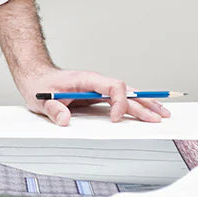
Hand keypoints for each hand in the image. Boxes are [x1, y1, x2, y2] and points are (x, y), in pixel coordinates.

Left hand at [16, 68, 169, 125]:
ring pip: (127, 95)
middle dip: (145, 103)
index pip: (113, 86)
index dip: (118, 103)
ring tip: (163, 114)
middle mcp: (96, 82)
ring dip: (145, 104)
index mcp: (86, 80)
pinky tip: (146, 113)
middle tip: (161, 116)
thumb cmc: (39, 85)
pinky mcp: (97, 96)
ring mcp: (98, 89)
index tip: (114, 119)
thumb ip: (53, 109)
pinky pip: (120, 100)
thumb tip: (66, 120)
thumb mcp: (41, 99)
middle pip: (126, 90)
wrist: (34, 77)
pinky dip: (135, 107)